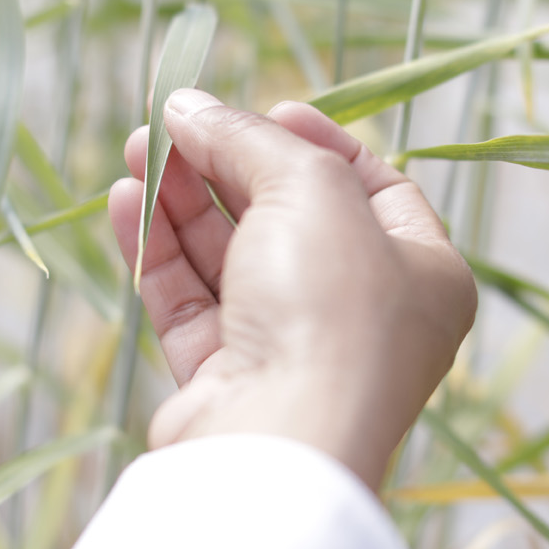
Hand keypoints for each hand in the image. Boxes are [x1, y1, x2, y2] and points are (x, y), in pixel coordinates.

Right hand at [108, 90, 476, 488]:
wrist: (280, 442)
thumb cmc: (330, 312)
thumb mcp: (310, 190)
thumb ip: (249, 140)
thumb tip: (190, 107)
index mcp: (423, 272)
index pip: (374, 186)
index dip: (319, 140)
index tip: (268, 106)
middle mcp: (364, 315)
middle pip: (289, 217)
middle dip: (227, 165)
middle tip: (172, 122)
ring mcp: (294, 350)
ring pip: (231, 259)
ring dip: (182, 200)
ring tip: (134, 149)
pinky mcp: (230, 381)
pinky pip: (192, 302)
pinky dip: (160, 251)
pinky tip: (126, 202)